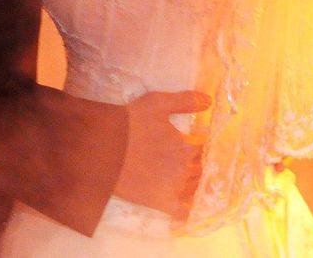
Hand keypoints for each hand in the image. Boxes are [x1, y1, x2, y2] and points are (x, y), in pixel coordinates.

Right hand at [112, 90, 209, 218]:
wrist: (103, 147)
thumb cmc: (130, 123)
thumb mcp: (157, 103)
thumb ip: (185, 102)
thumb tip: (210, 101)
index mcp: (186, 148)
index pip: (204, 151)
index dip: (202, 148)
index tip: (199, 147)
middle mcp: (184, 170)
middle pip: (200, 170)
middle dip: (199, 166)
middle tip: (195, 164)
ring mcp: (173, 188)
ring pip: (195, 189)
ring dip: (196, 185)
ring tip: (192, 181)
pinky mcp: (161, 203)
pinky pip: (184, 212)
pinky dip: (190, 209)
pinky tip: (190, 206)